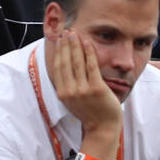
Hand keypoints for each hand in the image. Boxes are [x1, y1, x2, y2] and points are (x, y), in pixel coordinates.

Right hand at [52, 30, 121, 146]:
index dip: (57, 52)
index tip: (58, 40)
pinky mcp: (96, 89)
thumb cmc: (90, 112)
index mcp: (62, 93)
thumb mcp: (73, 100)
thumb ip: (68, 85)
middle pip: (64, 62)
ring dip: (75, 46)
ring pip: (77, 62)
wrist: (102, 128)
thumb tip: (65, 69)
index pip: (57, 67)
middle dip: (65, 45)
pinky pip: (91, 67)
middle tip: (66, 31)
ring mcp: (82, 90)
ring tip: (75, 33)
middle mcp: (70, 91)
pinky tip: (88, 42)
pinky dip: (89, 53)